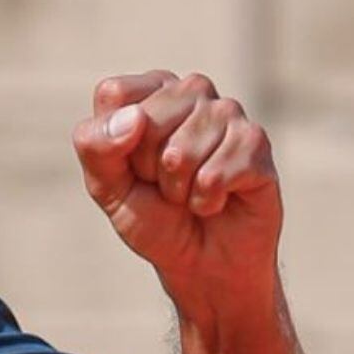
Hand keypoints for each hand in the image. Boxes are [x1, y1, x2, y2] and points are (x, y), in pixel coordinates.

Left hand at [72, 71, 282, 310]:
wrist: (203, 263)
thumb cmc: (152, 216)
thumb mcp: (106, 185)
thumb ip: (97, 146)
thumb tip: (134, 117)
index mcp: (150, 90)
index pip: (115, 94)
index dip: (115, 143)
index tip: (131, 165)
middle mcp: (192, 91)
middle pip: (145, 121)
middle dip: (146, 168)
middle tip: (164, 184)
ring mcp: (229, 113)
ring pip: (179, 152)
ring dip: (178, 189)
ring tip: (191, 193)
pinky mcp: (256, 143)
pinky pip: (214, 175)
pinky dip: (206, 201)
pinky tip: (217, 200)